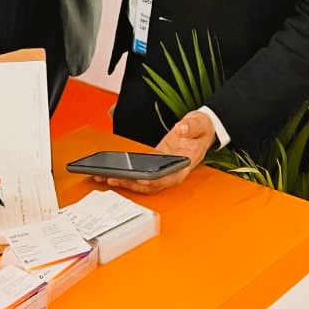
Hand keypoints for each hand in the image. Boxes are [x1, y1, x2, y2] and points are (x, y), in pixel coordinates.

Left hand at [100, 111, 215, 194]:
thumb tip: (182, 129)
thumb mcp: (199, 124)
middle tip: (113, 179)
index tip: (139, 179)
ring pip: (143, 182)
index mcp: (184, 165)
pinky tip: (112, 170)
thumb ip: (191, 126)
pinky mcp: (156, 162)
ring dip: (125, 181)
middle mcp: (173, 171)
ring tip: (106, 177)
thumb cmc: (202, 129)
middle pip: (150, 184)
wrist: (202, 128)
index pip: (167, 178)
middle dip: (131, 184)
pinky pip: (140, 172)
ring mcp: (164, 169)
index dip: (153, 181)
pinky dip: (127, 173)